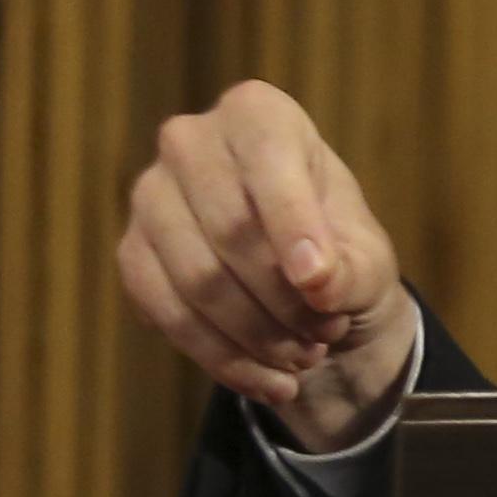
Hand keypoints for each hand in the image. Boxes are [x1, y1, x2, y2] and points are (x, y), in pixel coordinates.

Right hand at [117, 79, 416, 451]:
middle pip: (230, 230)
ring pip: (197, 279)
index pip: (270, 164)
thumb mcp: (366, 256)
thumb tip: (317, 283)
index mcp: (259, 114)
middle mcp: (191, 141)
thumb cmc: (338, 249)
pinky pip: (166, 313)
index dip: (295, 226)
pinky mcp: (130, 252)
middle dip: (283, 299)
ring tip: (306, 359)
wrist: (301, 282)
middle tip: (327, 336)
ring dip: (257, 335)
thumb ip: (350, 266)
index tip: (320, 285)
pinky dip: (224, 358)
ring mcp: (149, 196)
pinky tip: (270, 382)